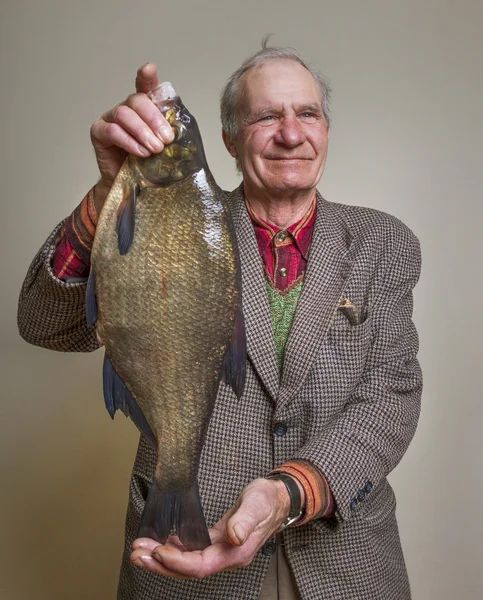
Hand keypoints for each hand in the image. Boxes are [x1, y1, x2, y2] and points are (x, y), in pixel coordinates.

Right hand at [90, 63, 174, 207]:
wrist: (131, 186)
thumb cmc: (148, 165)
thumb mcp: (164, 149)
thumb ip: (169, 135)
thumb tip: (183, 131)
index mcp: (143, 109)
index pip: (145, 87)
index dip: (146, 78)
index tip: (149, 69)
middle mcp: (126, 109)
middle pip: (137, 101)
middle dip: (154, 119)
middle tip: (166, 138)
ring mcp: (110, 118)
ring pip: (124, 114)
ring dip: (142, 131)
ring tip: (155, 148)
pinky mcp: (98, 133)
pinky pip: (112, 131)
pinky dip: (129, 141)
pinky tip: (141, 152)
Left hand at [130, 477, 299, 578]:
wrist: (277, 499)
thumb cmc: (268, 501)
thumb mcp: (257, 506)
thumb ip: (245, 521)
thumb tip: (234, 536)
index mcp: (235, 553)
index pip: (201, 565)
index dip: (178, 562)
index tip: (158, 551)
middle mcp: (225, 556)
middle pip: (188, 569)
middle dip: (160, 564)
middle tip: (137, 553)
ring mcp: (220, 551)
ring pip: (186, 561)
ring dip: (161, 557)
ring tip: (140, 548)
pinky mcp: (216, 542)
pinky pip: (191, 551)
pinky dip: (174, 548)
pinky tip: (161, 542)